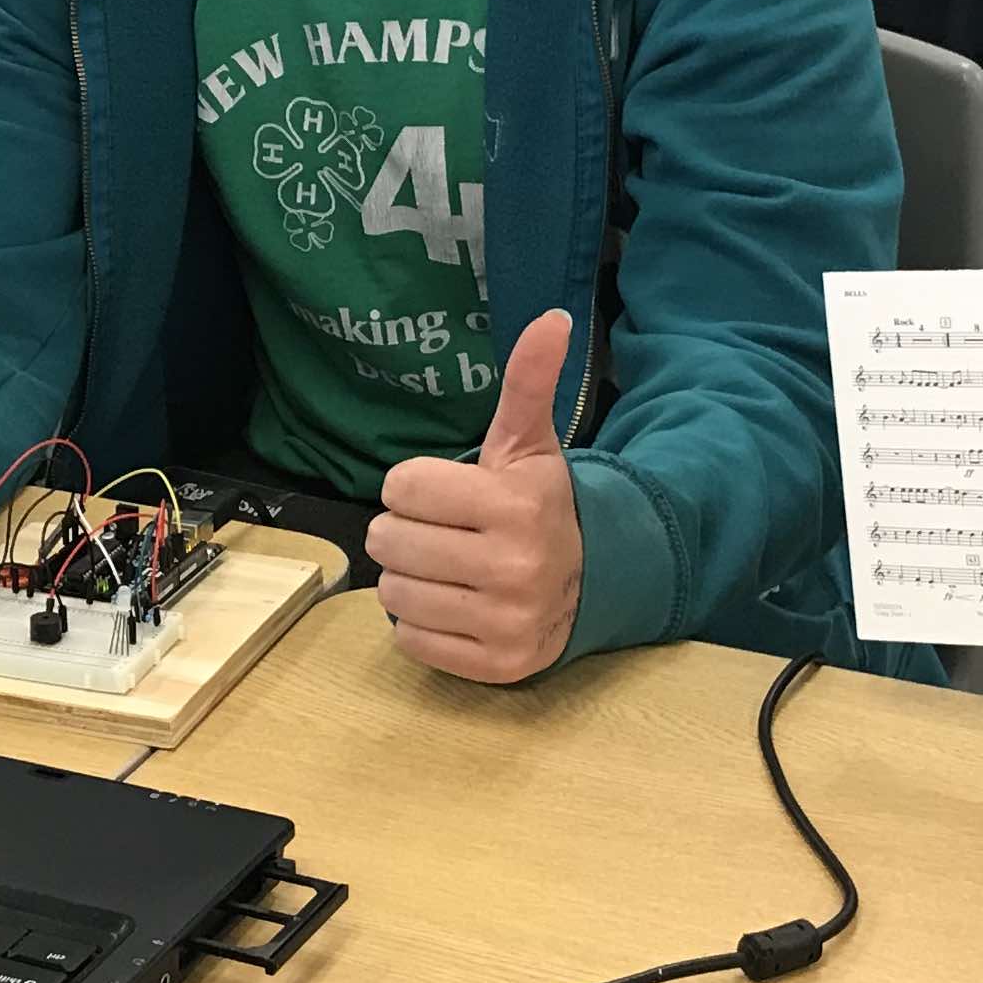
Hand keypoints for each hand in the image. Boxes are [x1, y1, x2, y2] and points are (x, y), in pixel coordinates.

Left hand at [370, 311, 584, 685]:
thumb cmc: (541, 506)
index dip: (414, 486)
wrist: (593, 583)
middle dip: (405, 531)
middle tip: (440, 532)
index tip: (446, 494)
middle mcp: (512, 565)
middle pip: (389, 539)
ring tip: (445, 568)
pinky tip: (453, 603)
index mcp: (514, 503)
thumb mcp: (530, 444)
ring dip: (409, 578)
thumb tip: (553, 318)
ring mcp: (504, 620)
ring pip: (394, 594)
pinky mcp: (494, 664)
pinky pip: (411, 640)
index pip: (401, 486)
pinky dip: (421, 622)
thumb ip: (528, 382)